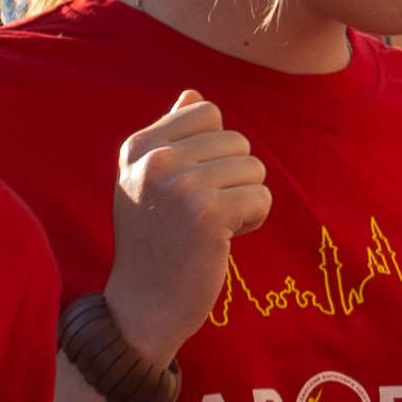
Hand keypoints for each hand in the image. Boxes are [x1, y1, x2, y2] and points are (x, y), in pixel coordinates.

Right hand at [108, 94, 266, 354]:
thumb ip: (170, 136)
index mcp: (140, 147)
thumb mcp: (146, 182)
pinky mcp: (208, 213)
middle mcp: (155, 160)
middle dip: (232, 179)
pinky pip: (262, 197)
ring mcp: (181, 184)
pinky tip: (223, 240)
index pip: (208, 113)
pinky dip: (252, 219)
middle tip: (199, 216)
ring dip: (243, 201)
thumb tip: (194, 95)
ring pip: (254, 169)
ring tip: (209, 228)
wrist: (142, 306)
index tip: (189, 187)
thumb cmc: (153, 242)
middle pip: (237, 141)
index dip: (214, 151)